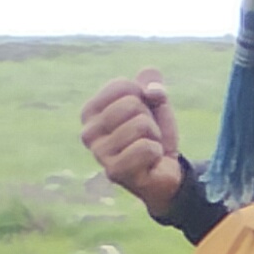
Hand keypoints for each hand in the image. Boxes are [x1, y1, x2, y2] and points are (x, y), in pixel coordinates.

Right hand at [81, 70, 188, 216]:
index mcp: (90, 112)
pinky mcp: (114, 173)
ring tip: (146, 148)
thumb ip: (152, 81)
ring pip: (141, 125)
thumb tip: (153, 91)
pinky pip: (146, 148)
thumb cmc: (153, 132)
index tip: (141, 113)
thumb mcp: (155, 100)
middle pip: (131, 105)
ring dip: (153, 137)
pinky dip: (156, 152)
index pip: (122, 86)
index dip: (143, 96)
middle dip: (149, 118)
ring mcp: (99, 154)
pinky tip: (149, 162)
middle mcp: (87, 133)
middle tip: (145, 135)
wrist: (165, 169)